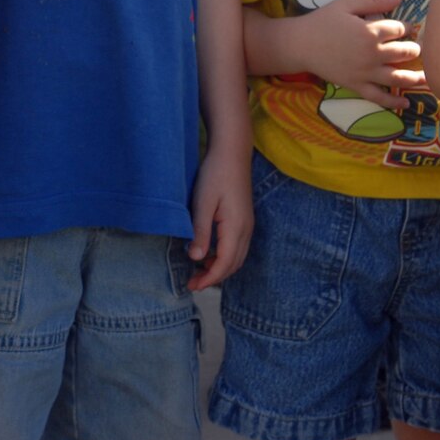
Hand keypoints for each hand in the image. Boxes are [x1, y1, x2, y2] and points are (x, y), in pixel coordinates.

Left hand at [187, 145, 251, 290]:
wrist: (231, 153)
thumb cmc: (215, 174)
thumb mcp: (202, 203)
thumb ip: (200, 232)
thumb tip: (196, 258)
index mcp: (236, 228)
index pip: (225, 264)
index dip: (209, 279)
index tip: (193, 286)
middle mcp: (246, 230)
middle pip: (233, 265)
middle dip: (214, 278)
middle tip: (192, 284)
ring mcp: (247, 225)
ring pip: (236, 257)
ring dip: (219, 269)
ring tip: (198, 272)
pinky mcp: (243, 220)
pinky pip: (236, 247)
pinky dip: (223, 257)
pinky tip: (207, 254)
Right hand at [297, 0, 424, 108]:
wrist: (300, 45)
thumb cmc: (322, 21)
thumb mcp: (346, 5)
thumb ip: (373, 1)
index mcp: (370, 31)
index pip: (399, 29)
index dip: (404, 27)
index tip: (403, 27)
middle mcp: (372, 54)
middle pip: (405, 52)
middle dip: (413, 49)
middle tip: (413, 48)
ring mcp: (366, 72)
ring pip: (398, 77)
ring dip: (416, 78)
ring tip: (427, 78)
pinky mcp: (356, 85)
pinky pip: (378, 97)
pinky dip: (393, 101)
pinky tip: (406, 102)